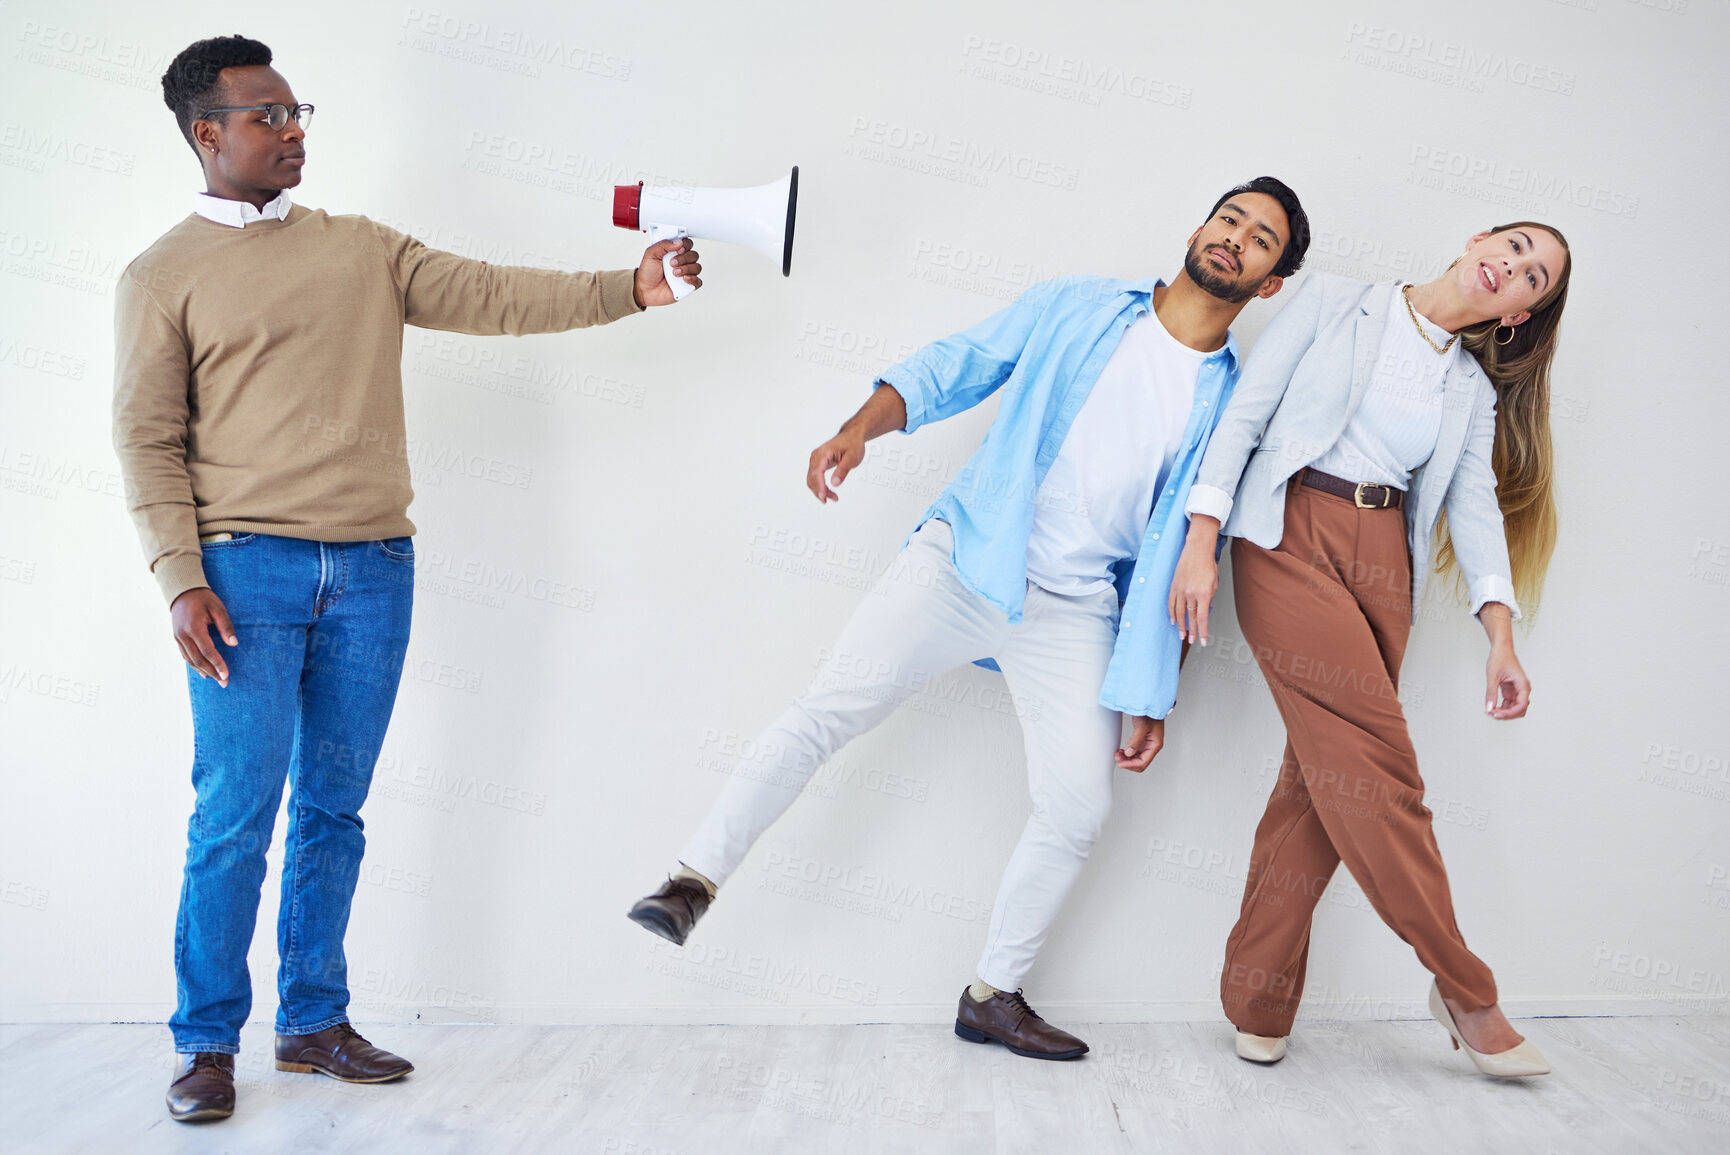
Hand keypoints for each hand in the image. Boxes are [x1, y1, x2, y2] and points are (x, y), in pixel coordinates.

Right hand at [170, 587, 237, 686]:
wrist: (182, 591)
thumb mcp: (218, 608)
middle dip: (212, 672)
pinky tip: (203, 672)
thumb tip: (234, 644)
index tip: (226, 675)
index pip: (207, 651)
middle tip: (224, 682)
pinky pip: (185, 655)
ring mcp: (177, 637)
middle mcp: (183, 635)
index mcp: (194, 627)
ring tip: (216, 679)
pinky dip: (194, 665)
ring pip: (190, 659)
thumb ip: (226, 626)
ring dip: (203, 671)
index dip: (217, 664)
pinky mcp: (176, 638)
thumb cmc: (203, 598)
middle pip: (198, 659)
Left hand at [633, 238, 701, 306]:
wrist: (645, 290)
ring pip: (697, 267)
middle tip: (672, 263)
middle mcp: (681, 262)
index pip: (687, 244)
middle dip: (684, 258)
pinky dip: (693, 279)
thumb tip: (678, 242)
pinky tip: (683, 279)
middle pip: (694, 255)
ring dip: (687, 269)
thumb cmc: (647, 273)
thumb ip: (664, 245)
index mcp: (673, 252)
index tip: (679, 249)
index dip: (686, 245)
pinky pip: (698, 281)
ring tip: (674, 273)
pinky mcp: (687, 285)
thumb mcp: (651, 254)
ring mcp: (685, 273)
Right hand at [807, 430, 866, 501]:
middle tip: (834, 499)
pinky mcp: (817, 464)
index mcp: (823, 453)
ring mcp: (815, 460)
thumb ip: (843, 470)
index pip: (817, 472)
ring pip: (812, 479)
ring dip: (820, 490)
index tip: (824, 496)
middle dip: (821, 491)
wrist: (852, 436)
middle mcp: (816, 456)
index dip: (819, 485)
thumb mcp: (852, 458)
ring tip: (834, 497)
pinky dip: (820, 486)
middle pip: (812, 478)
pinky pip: (815, 477)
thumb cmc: (852, 444)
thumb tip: (834, 484)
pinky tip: (828, 492)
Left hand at [1116, 715, 1164, 771]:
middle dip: (1128, 763)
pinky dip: (1127, 754)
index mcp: (1155, 745)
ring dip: (1126, 759)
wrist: (1149, 704)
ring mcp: (1146, 744)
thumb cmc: (1150, 713)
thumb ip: (1135, 740)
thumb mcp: (1142, 726)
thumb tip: (1129, 753)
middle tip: (1117, 758)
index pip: (1143, 761)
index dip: (1131, 765)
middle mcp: (1151, 746)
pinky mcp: (1141, 741)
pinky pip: (1134, 752)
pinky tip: (1121, 751)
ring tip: (1117, 755)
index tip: (1120, 764)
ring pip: (1136, 758)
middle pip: (1140, 763)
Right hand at [1168, 530, 1219, 645]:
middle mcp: (1191, 593)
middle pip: (1190, 617)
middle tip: (1191, 640)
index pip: (1203, 618)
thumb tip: (1204, 610)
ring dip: (1181, 625)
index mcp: (1204, 593)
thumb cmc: (1207, 565)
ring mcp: (1181, 590)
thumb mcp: (1214, 584)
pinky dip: (1172, 613)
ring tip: (1182, 634)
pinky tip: (1173, 620)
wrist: (1197, 551)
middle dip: (1192, 630)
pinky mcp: (1174, 586)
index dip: (1203, 631)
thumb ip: (1208, 599)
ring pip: (1179, 612)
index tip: (1202, 640)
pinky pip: (1171, 603)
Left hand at [1485, 642, 1529, 718]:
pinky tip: (1492, 707)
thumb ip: (1491, 693)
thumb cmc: (1500, 658)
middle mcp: (1522, 689)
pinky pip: (1509, 703)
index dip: (1509, 713)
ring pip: (1514, 708)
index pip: (1521, 705)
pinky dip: (1501, 707)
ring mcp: (1517, 690)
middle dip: (1507, 714)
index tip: (1496, 714)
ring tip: (1490, 711)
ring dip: (1504, 712)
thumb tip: (1489, 708)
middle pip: (1520, 710)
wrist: (1501, 649)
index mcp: (1523, 685)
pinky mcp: (1511, 690)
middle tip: (1491, 713)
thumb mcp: (1493, 676)